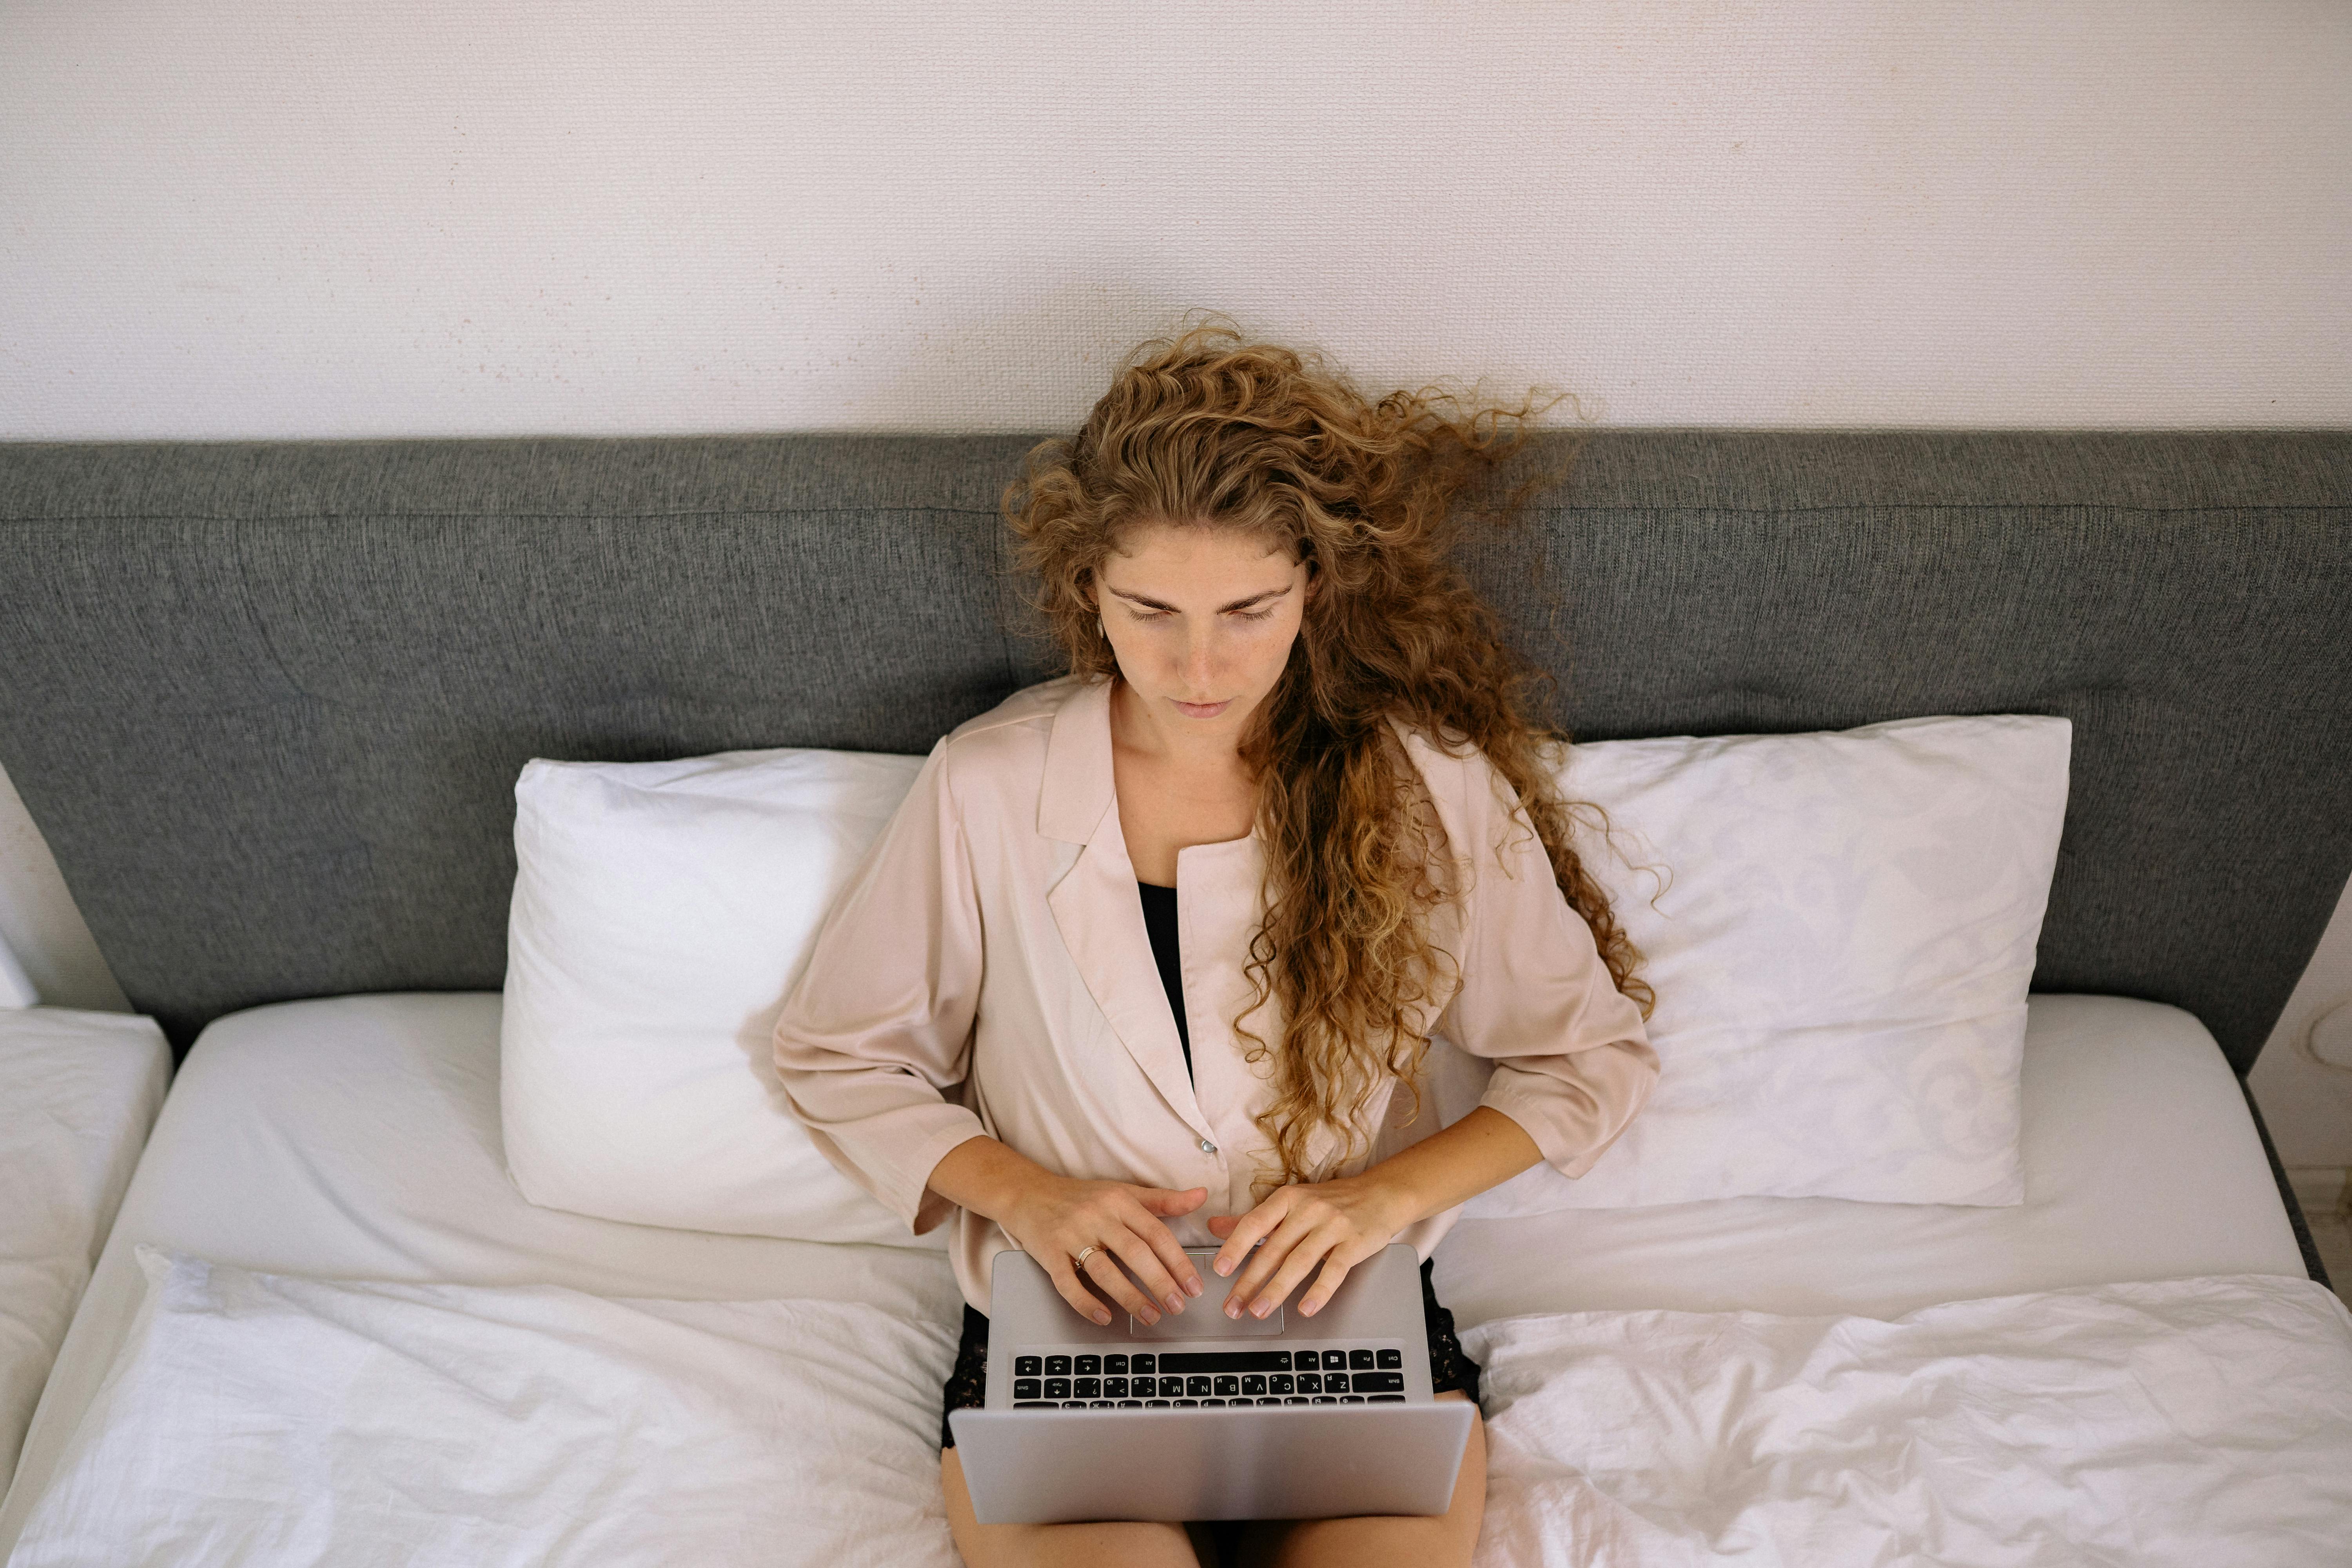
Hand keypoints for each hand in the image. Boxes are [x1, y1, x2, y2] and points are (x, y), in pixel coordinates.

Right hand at [999, 1174, 1209, 1328]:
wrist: (1028, 1194)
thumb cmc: (1081, 1197)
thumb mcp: (1123, 1192)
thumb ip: (1163, 1199)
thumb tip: (1201, 1197)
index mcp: (1119, 1201)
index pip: (1156, 1233)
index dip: (1178, 1262)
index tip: (1194, 1286)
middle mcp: (1096, 1216)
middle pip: (1134, 1252)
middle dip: (1160, 1282)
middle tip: (1178, 1307)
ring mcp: (1071, 1235)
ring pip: (1104, 1270)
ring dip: (1130, 1297)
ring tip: (1150, 1316)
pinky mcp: (1048, 1252)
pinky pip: (1067, 1282)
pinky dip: (1086, 1302)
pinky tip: (1105, 1317)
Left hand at [1205, 1175, 1417, 1319]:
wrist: (1381, 1194)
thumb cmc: (1330, 1201)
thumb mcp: (1289, 1203)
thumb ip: (1252, 1219)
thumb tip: (1213, 1226)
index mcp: (1288, 1199)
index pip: (1255, 1223)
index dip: (1235, 1246)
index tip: (1220, 1270)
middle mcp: (1309, 1210)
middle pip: (1274, 1249)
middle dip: (1250, 1281)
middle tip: (1232, 1306)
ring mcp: (1333, 1226)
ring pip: (1300, 1261)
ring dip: (1277, 1289)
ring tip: (1259, 1311)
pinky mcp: (1354, 1243)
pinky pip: (1334, 1270)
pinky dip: (1319, 1291)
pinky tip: (1305, 1308)